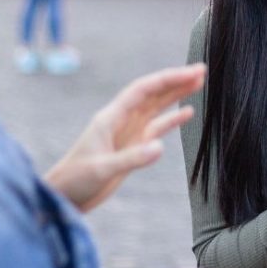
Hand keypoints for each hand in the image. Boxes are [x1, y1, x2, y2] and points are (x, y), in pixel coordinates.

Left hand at [45, 64, 204, 212]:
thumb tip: (160, 148)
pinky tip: (188, 112)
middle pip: (153, 94)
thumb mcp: (102, 170)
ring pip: (157, 107)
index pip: (143, 90)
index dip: (167, 79)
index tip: (189, 72)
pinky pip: (157, 128)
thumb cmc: (76, 180)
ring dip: (176, 95)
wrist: (64, 197)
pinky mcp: (133, 147)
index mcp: (112, 117)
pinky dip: (172, 120)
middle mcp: (122, 120)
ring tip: (199, 82)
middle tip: (202, 70)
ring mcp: (129, 132)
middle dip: (176, 81)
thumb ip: (131, 159)